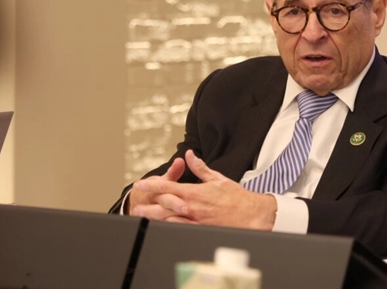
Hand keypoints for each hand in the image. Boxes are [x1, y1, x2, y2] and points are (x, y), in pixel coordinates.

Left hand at [133, 150, 276, 229]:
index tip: (140, 184)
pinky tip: (161, 227)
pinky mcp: (200, 230)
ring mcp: (195, 220)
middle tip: (135, 206)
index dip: (151, 185)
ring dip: (154, 218)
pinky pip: (180, 229)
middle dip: (147, 206)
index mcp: (194, 192)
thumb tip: (189, 156)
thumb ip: (200, 168)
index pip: (167, 187)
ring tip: (143, 217)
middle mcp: (192, 207)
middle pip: (163, 206)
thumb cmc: (236, 197)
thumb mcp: (217, 178)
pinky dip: (169, 227)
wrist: (251, 214)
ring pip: (169, 219)